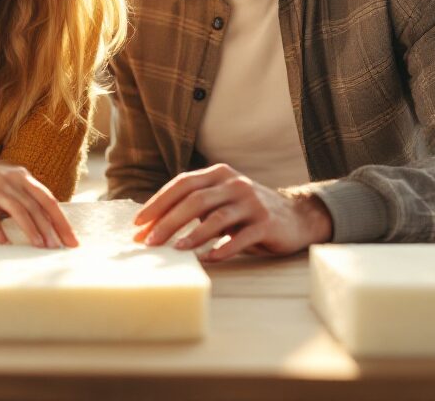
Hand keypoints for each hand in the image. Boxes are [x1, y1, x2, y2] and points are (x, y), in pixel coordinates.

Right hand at [0, 152, 77, 248]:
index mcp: (21, 176)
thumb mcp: (6, 177)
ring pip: (17, 210)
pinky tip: (4, 243)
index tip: (71, 239)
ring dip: (30, 230)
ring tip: (40, 246)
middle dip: (50, 229)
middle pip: (35, 207)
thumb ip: (25, 192)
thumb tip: (47, 216)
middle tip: (58, 248)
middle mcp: (9, 181)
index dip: (61, 220)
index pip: (47, 199)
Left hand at [133, 163, 332, 261]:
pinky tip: (208, 259)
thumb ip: (194, 207)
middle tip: (149, 242)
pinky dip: (222, 249)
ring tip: (175, 249)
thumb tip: (151, 226)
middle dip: (168, 221)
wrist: (296, 217)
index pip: (182, 184)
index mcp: (219, 174)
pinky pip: (241, 237)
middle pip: (195, 200)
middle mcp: (235, 184)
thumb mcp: (221, 202)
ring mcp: (252, 202)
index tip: (138, 223)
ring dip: (193, 235)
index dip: (158, 202)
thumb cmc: (247, 213)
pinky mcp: (267, 223)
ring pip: (216, 218)